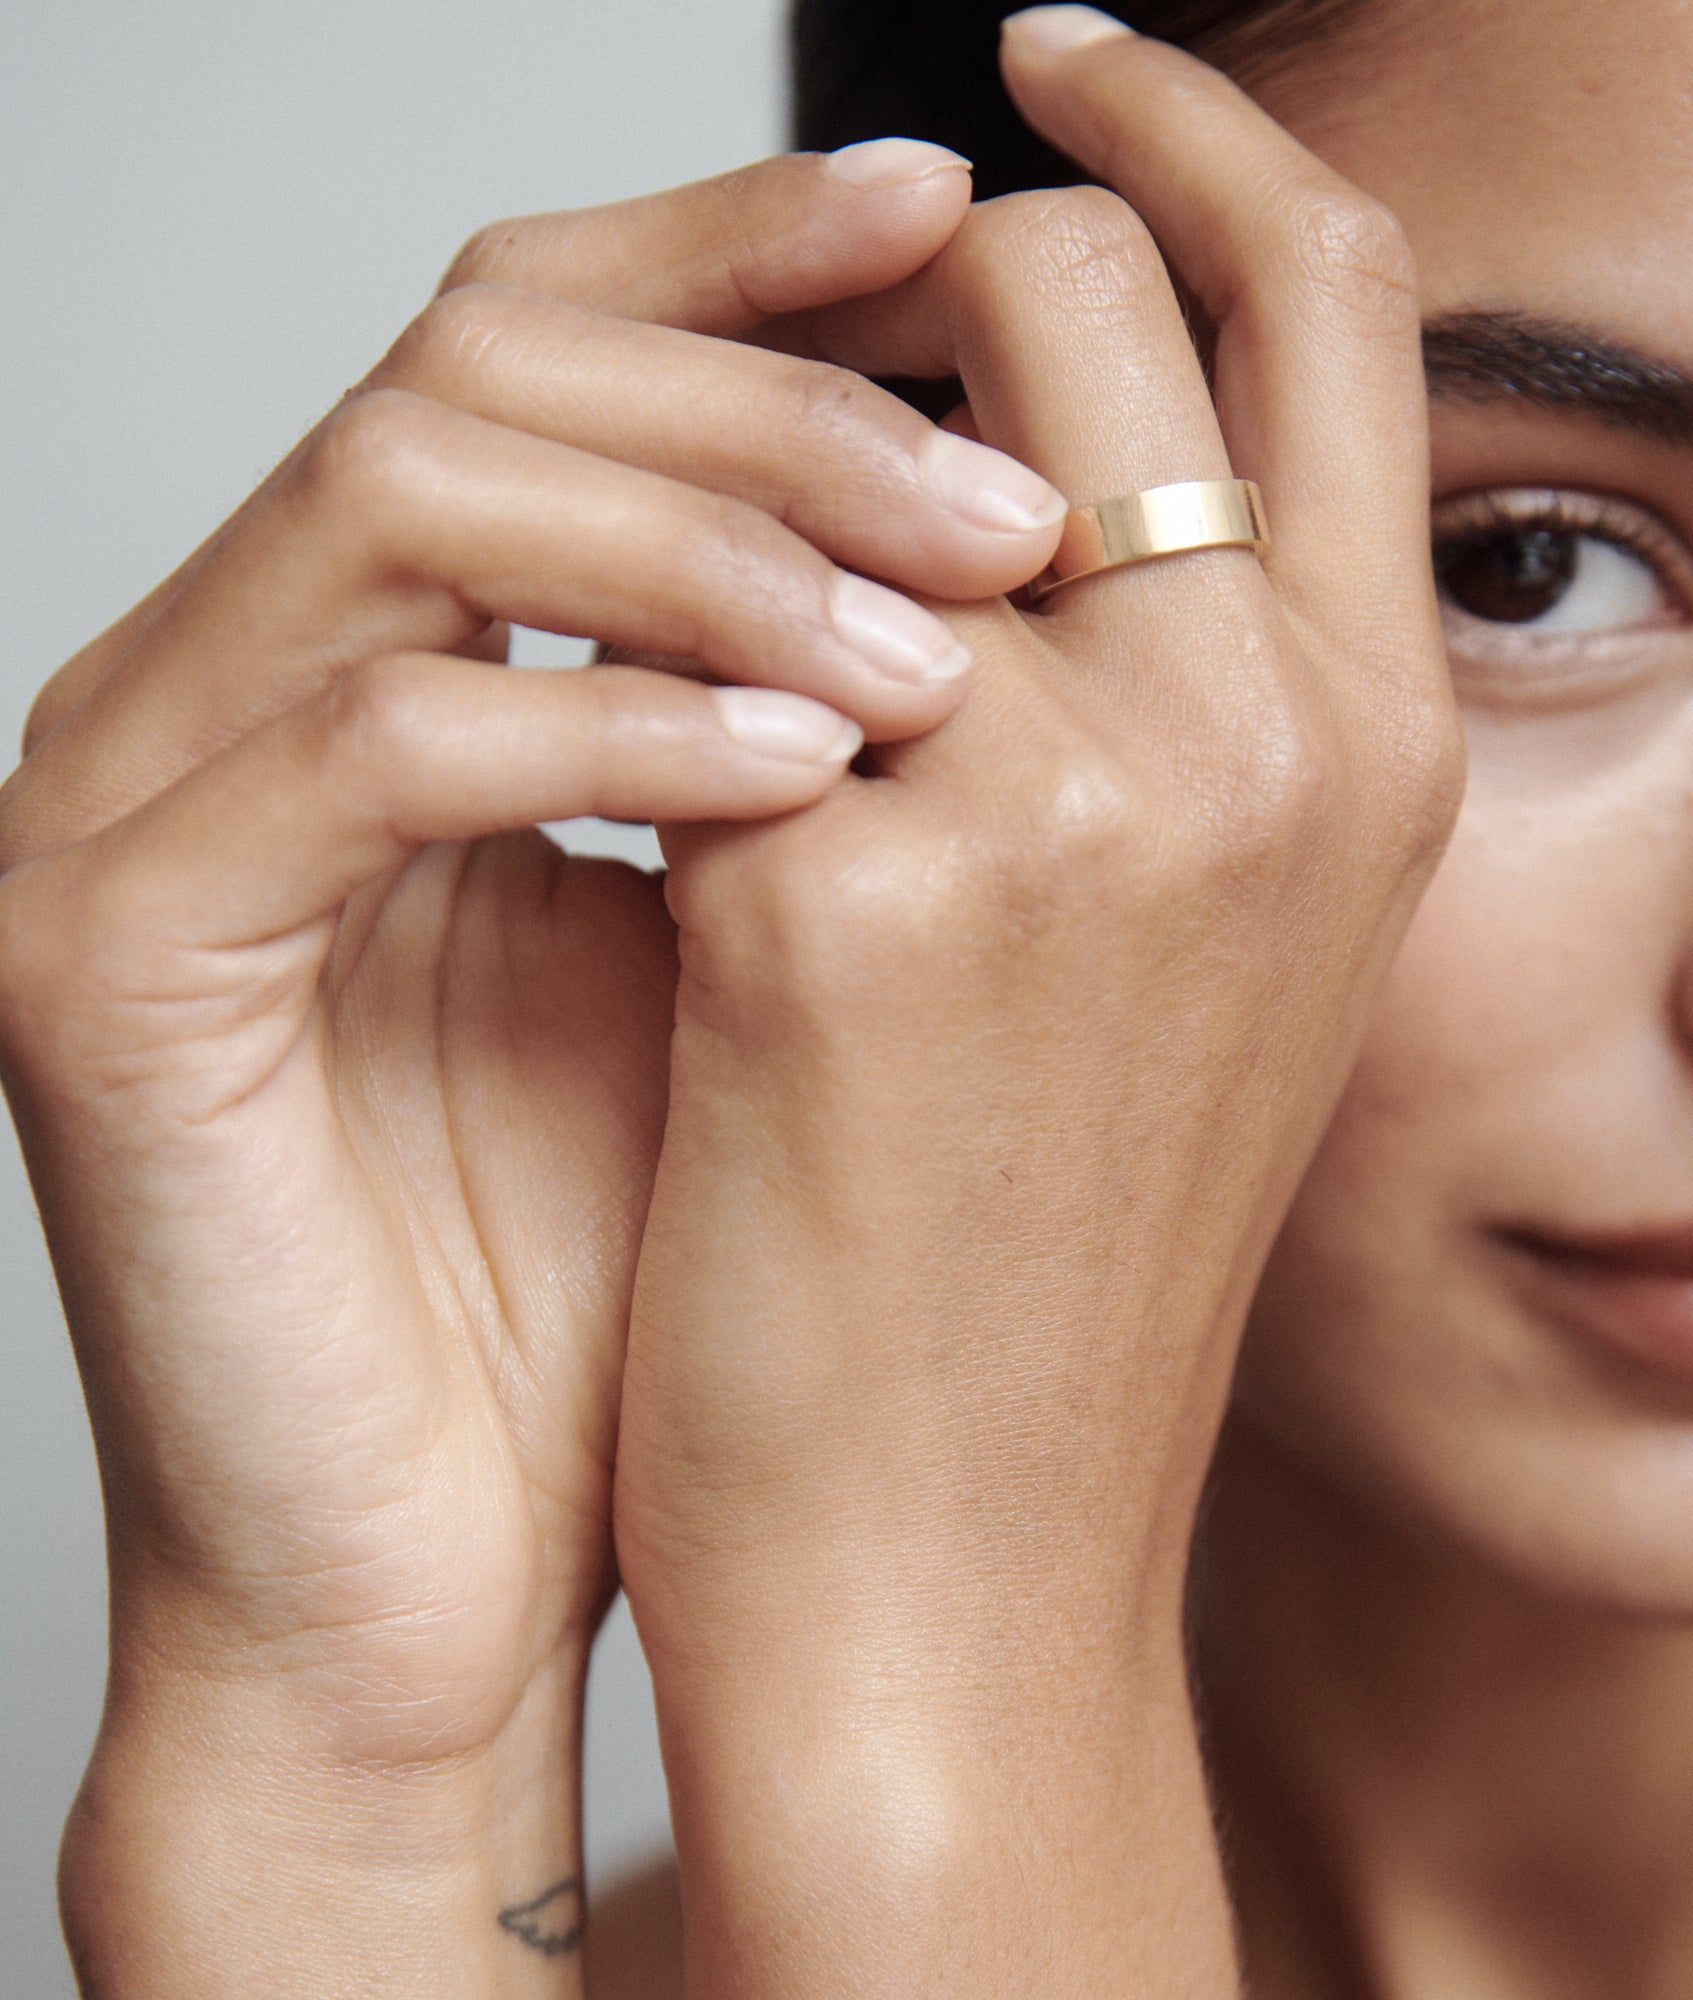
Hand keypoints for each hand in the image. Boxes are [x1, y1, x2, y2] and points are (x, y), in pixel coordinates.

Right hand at [0, 139, 1064, 1997]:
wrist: (433, 1580)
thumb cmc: (624, 1272)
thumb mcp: (759, 936)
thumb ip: (825, 712)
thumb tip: (1035, 507)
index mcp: (365, 644)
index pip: (549, 333)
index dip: (757, 250)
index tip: (982, 227)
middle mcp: (218, 677)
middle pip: (485, 352)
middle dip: (781, 395)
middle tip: (1017, 495)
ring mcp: (130, 800)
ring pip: (416, 487)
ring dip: (723, 541)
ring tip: (954, 651)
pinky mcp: (102, 957)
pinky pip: (368, 735)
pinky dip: (619, 725)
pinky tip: (823, 778)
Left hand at [614, 18, 1462, 1999]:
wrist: (963, 1558)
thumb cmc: (1059, 1257)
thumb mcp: (1204, 940)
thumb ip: (1171, 676)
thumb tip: (1019, 443)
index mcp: (1384, 733)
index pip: (1318, 282)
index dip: (1181, 122)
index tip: (1044, 63)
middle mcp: (1271, 732)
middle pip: (1073, 277)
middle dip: (913, 281)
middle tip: (792, 374)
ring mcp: (1077, 807)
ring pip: (849, 426)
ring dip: (748, 455)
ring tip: (687, 594)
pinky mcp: (846, 900)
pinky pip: (705, 629)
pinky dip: (647, 639)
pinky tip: (609, 747)